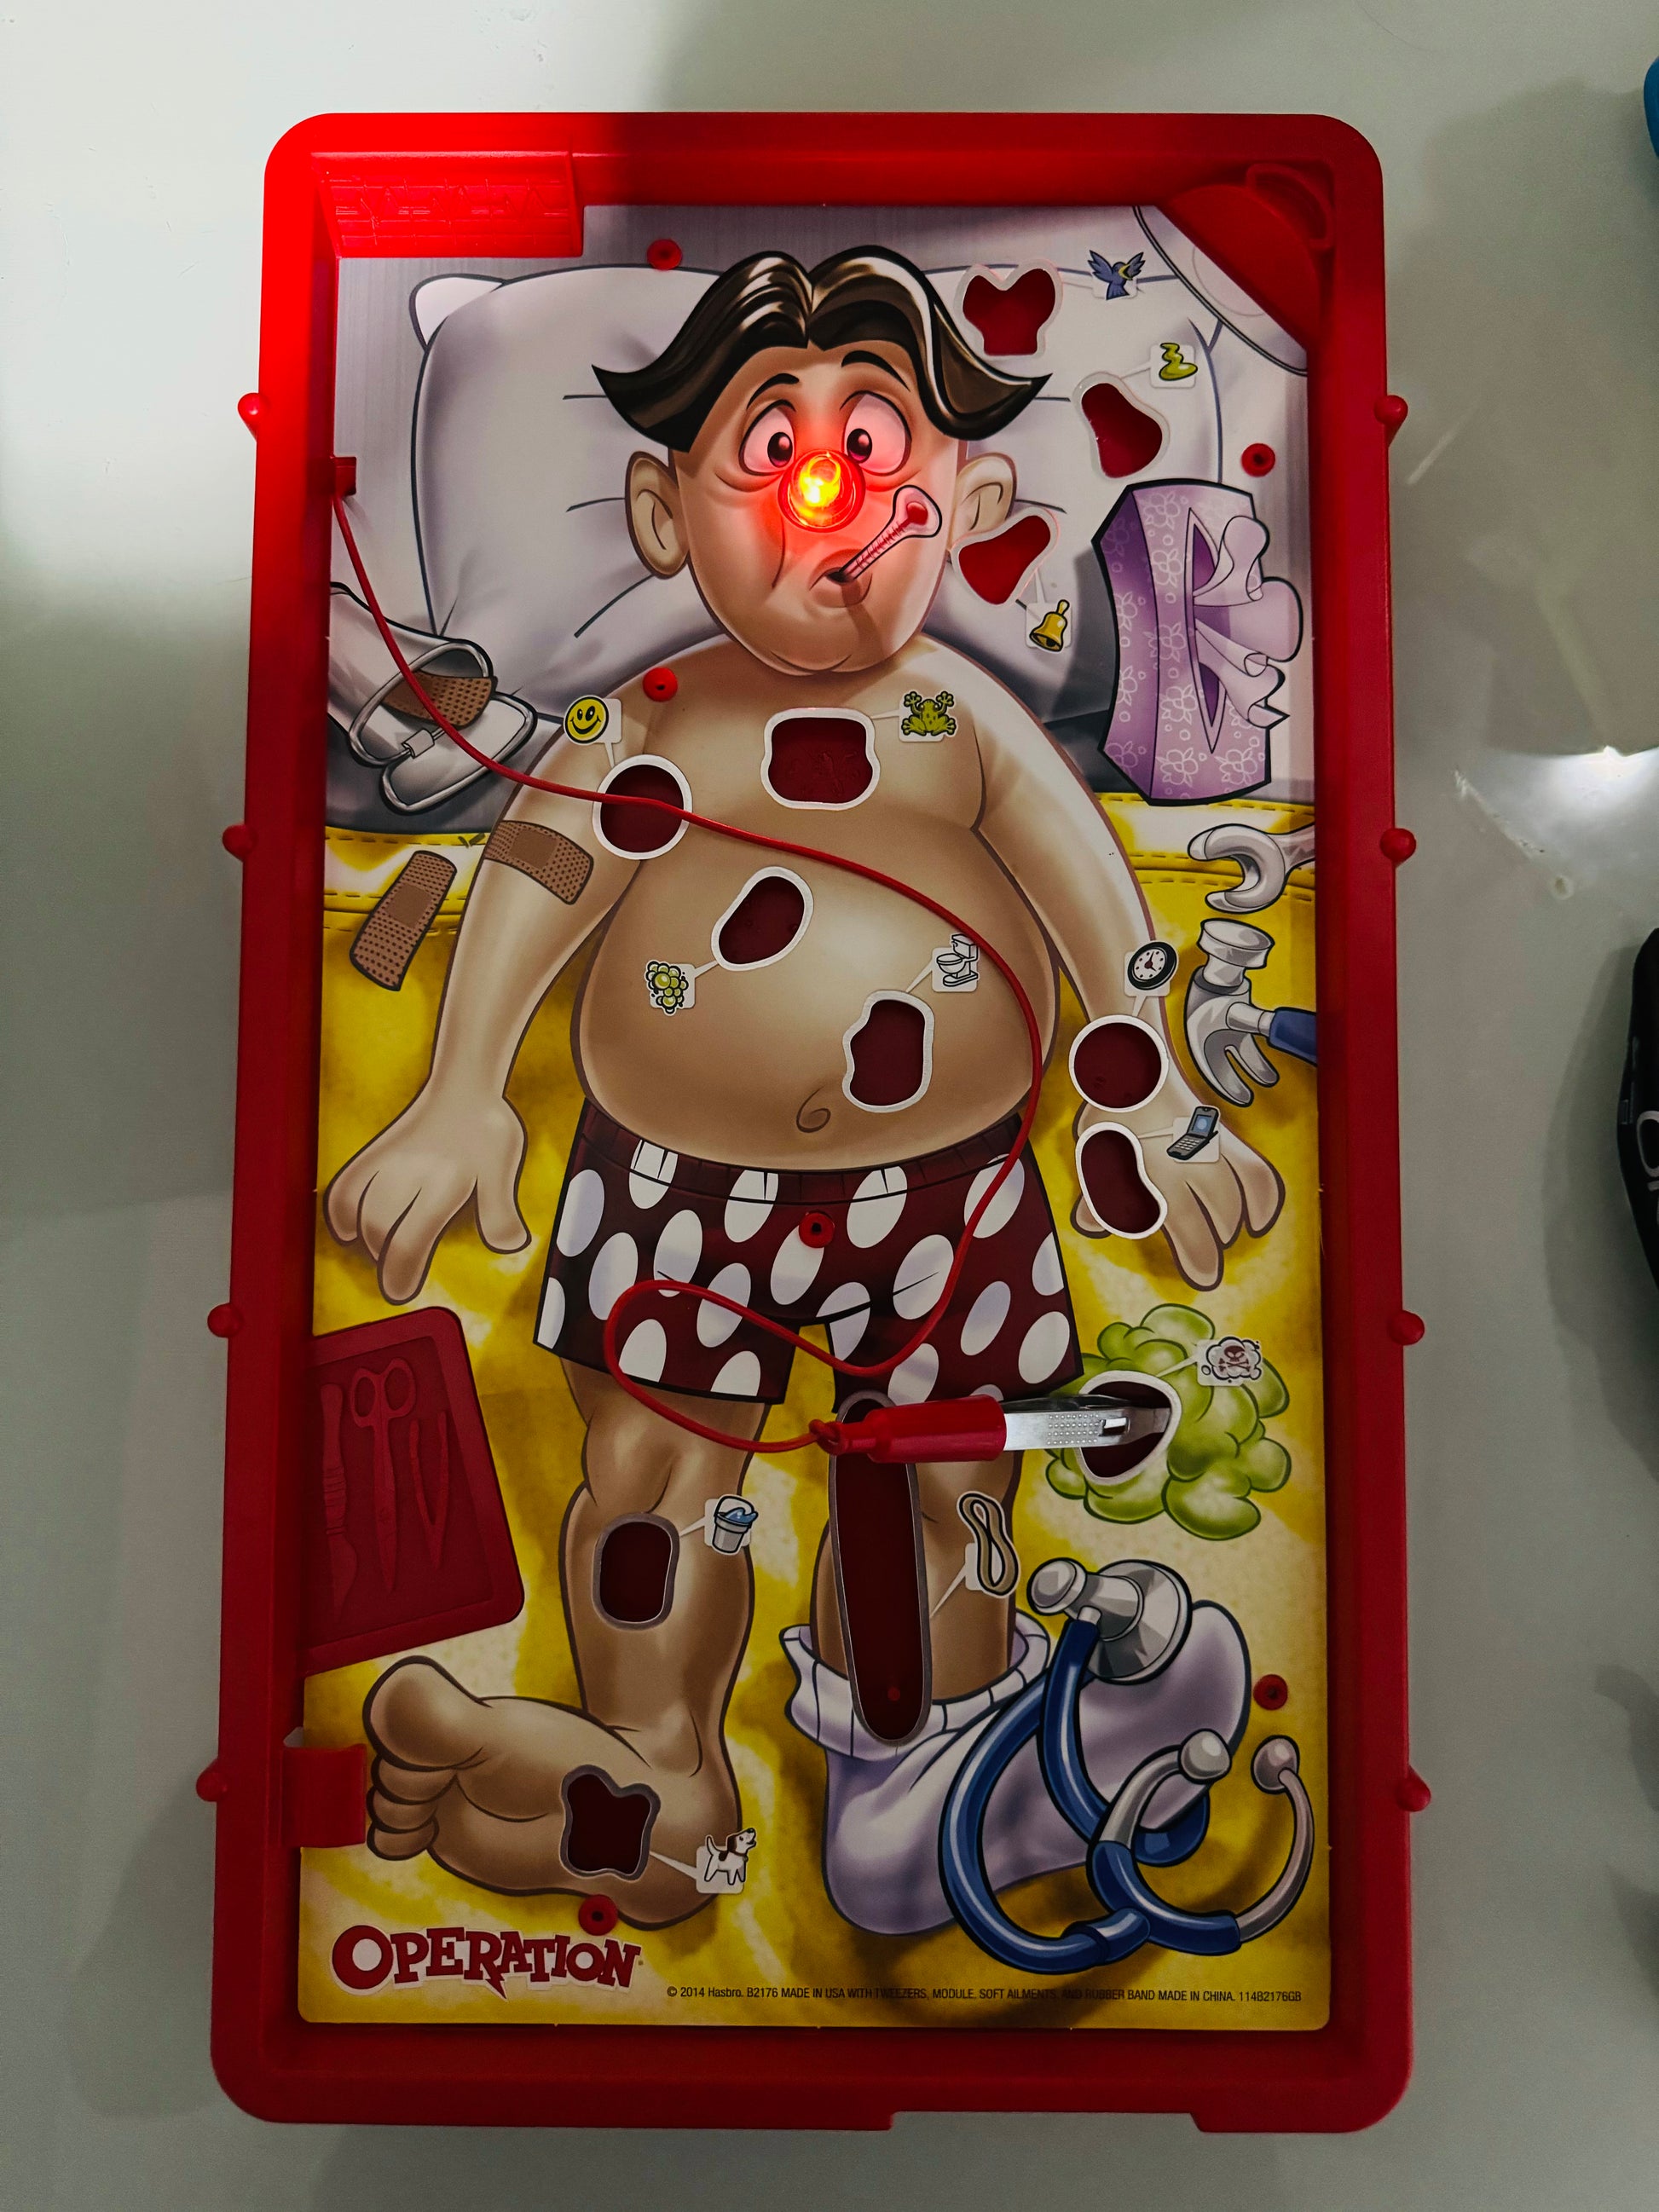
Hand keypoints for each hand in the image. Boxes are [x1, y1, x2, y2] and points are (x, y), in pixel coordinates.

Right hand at [325, 1087, 529, 1303]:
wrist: (464, 1084)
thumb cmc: (487, 1130)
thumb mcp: (504, 1172)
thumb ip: (501, 1213)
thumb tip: (507, 1246)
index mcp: (444, 1181)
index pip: (410, 1238)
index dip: (400, 1272)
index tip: (398, 1293)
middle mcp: (409, 1171)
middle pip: (378, 1227)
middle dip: (384, 1258)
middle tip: (398, 1277)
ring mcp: (386, 1160)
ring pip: (356, 1208)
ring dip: (366, 1237)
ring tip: (383, 1249)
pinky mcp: (372, 1153)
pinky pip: (343, 1187)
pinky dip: (340, 1213)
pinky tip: (350, 1229)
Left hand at [1070, 1079, 1281, 1291]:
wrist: (1138, 1065)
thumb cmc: (1114, 1114)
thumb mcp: (1096, 1153)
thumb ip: (1100, 1193)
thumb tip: (1091, 1223)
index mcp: (1155, 1170)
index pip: (1185, 1224)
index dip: (1198, 1256)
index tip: (1205, 1279)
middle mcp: (1188, 1162)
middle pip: (1215, 1214)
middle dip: (1215, 1245)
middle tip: (1209, 1267)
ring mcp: (1209, 1148)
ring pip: (1238, 1193)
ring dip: (1234, 1221)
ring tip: (1226, 1237)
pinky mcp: (1222, 1137)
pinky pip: (1253, 1170)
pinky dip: (1263, 1196)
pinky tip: (1260, 1218)